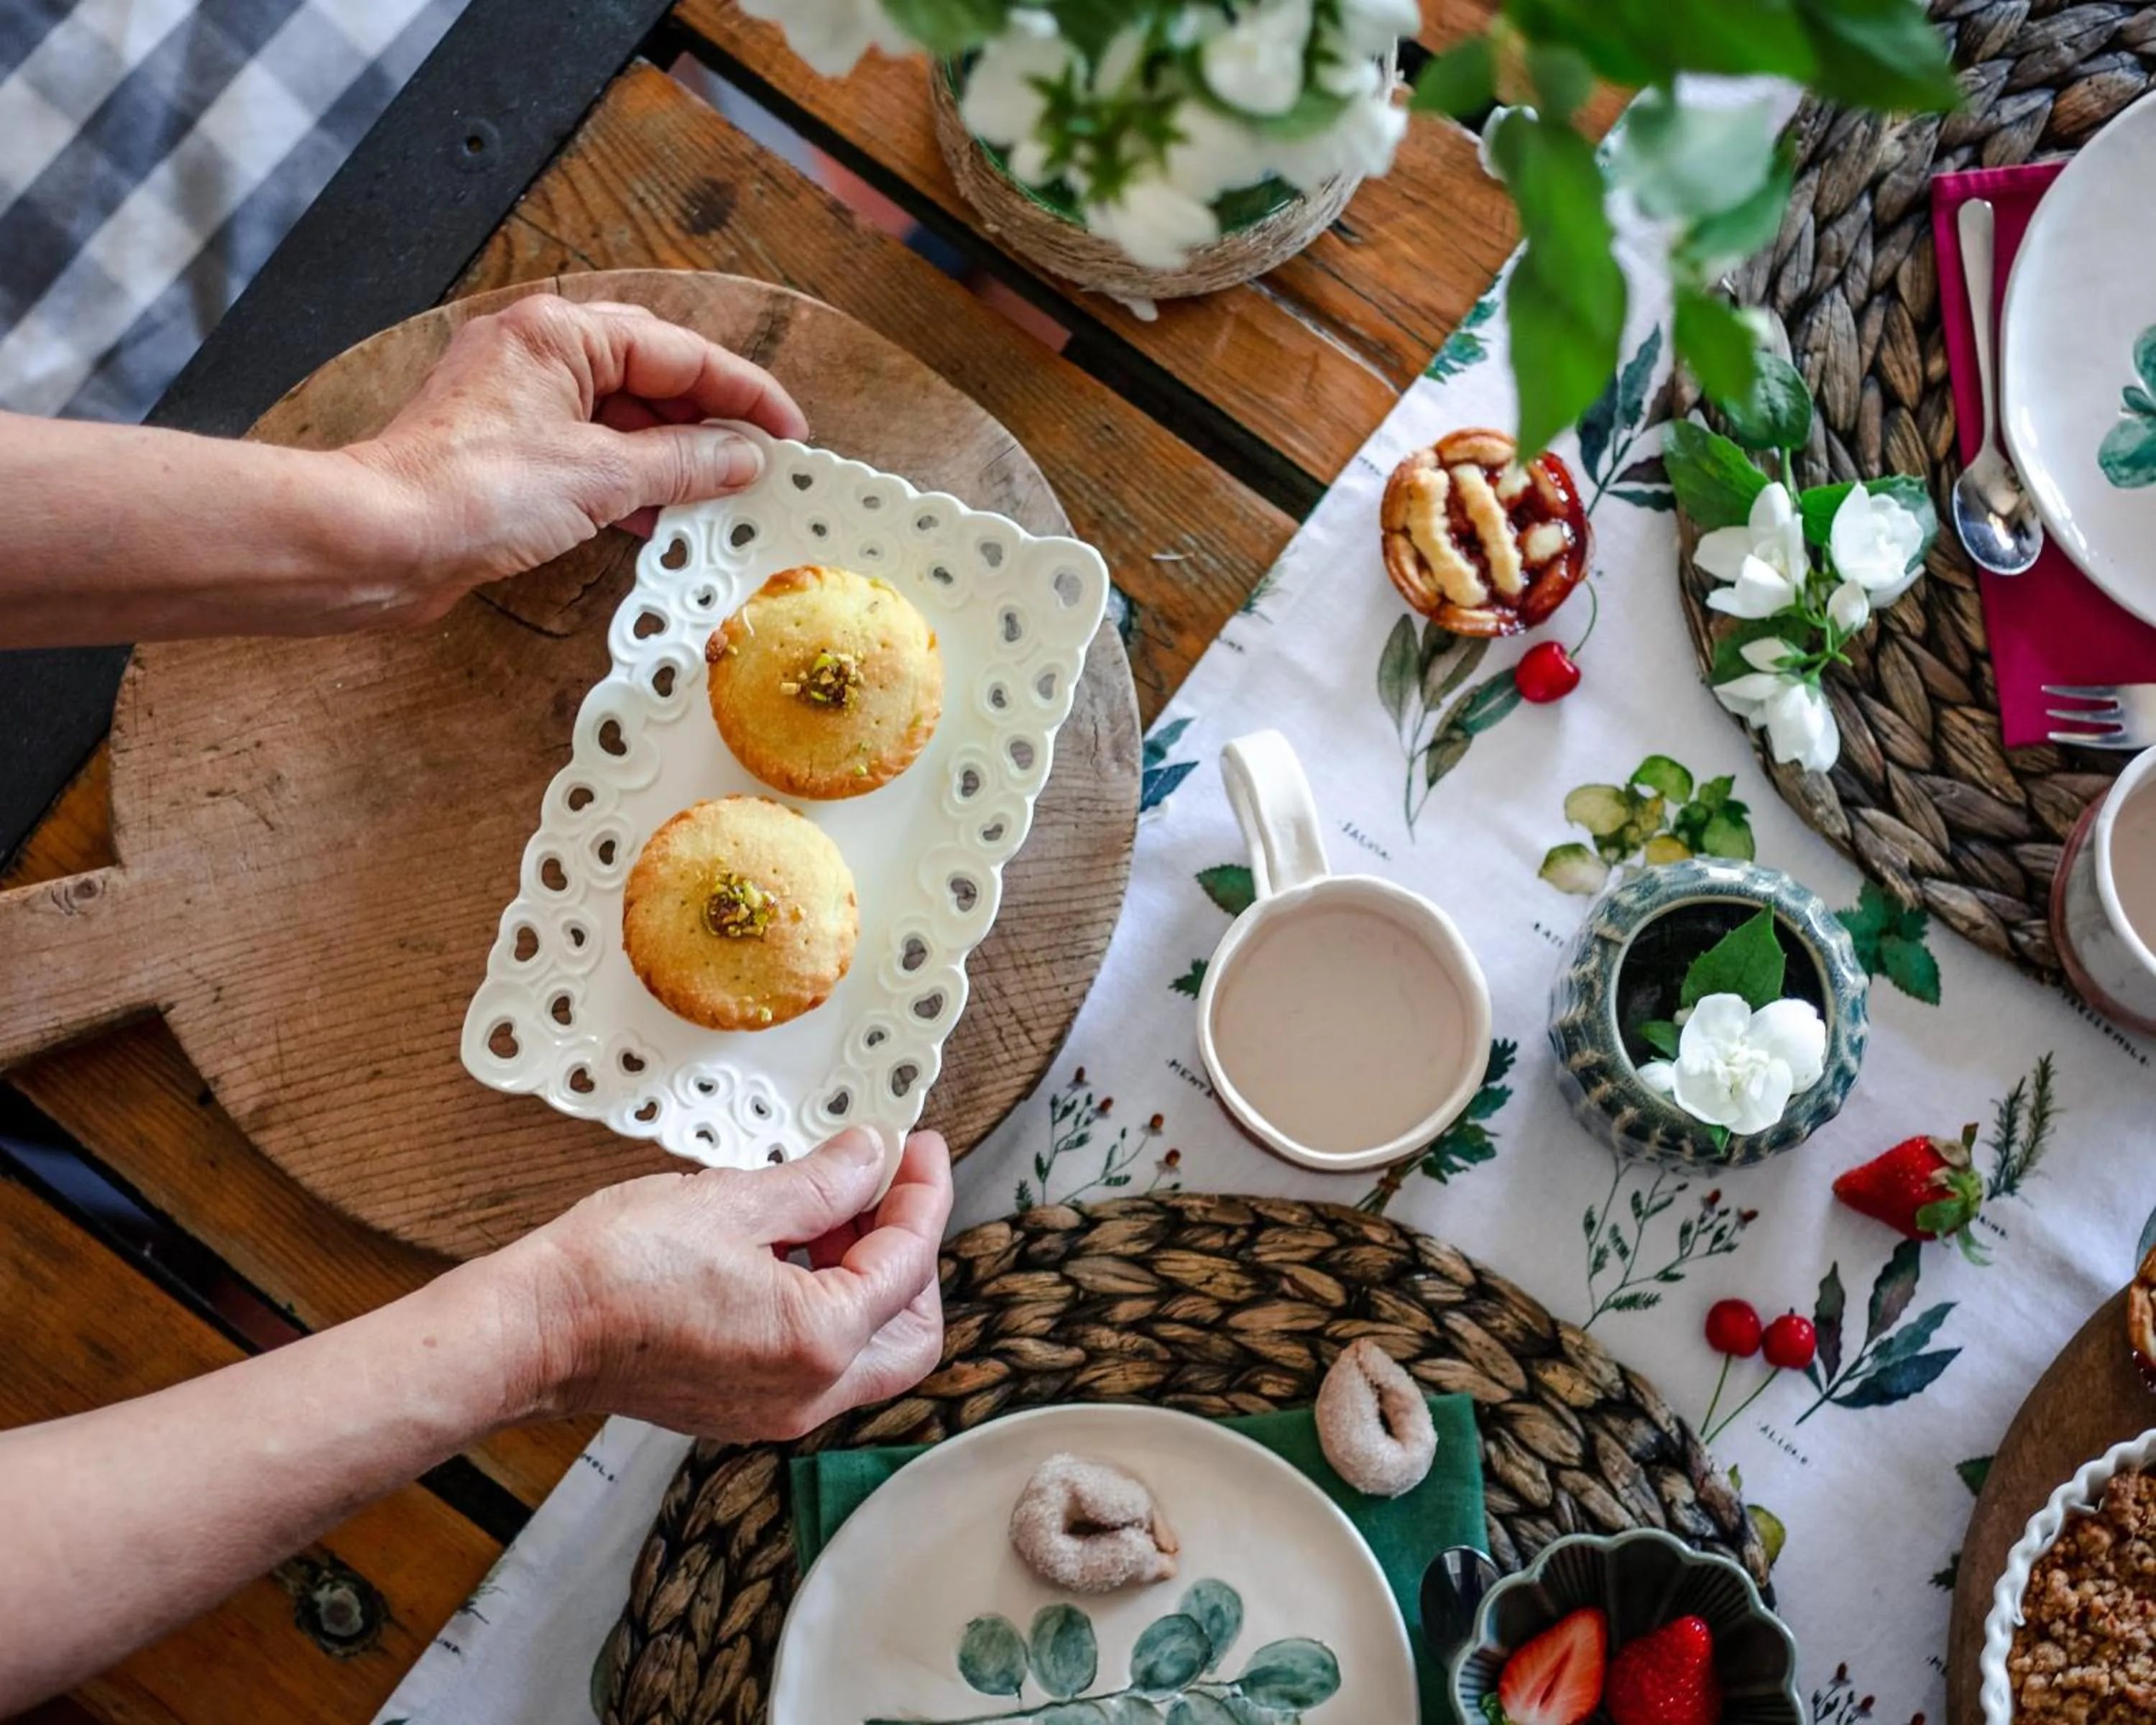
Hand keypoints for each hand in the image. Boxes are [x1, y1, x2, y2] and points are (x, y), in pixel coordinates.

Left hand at [340, 293, 807, 624]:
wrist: (380, 540)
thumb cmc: (470, 491)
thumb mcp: (602, 476)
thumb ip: (683, 463)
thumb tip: (740, 458)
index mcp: (560, 334)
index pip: (680, 352)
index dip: (743, 395)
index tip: (788, 430)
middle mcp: (537, 354)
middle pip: (651, 377)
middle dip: (709, 421)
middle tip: (761, 460)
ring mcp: (517, 402)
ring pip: (620, 418)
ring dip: (671, 457)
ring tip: (721, 495)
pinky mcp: (504, 451)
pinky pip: (588, 453)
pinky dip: (629, 480)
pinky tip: (658, 515)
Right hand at [501, 1129, 951, 1439]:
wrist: (535, 1330)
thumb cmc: (617, 1270)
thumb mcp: (736, 1202)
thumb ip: (823, 1183)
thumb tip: (871, 1158)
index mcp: (819, 1341)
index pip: (909, 1264)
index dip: (923, 1194)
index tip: (920, 1150)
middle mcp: (808, 1394)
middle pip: (912, 1333)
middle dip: (912, 1256)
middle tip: (888, 1191)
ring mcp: (776, 1411)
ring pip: (869, 1353)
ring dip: (869, 1280)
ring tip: (830, 1210)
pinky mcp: (744, 1407)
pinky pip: (819, 1363)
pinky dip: (828, 1307)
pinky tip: (793, 1250)